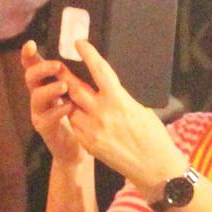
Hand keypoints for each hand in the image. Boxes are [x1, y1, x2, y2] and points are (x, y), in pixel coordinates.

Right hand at [22, 41, 88, 167]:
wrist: (75, 149)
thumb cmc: (78, 118)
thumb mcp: (75, 94)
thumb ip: (73, 78)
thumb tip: (83, 51)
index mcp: (45, 84)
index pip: (33, 66)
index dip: (29, 55)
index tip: (32, 44)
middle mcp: (38, 96)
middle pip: (30, 77)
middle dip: (41, 69)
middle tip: (57, 66)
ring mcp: (39, 113)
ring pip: (36, 97)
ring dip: (50, 89)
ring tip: (64, 85)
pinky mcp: (45, 129)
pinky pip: (47, 117)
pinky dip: (58, 110)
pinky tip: (69, 106)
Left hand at [49, 36, 181, 196]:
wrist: (154, 168)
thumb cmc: (153, 137)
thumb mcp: (141, 109)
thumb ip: (120, 96)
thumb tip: (107, 85)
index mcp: (119, 101)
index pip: (99, 70)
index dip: (88, 54)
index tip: (79, 43)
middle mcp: (103, 114)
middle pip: (75, 87)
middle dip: (64, 74)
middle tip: (56, 64)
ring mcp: (93, 130)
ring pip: (71, 107)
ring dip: (69, 99)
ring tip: (69, 93)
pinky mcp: (89, 144)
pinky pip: (75, 125)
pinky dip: (75, 117)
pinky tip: (80, 116)